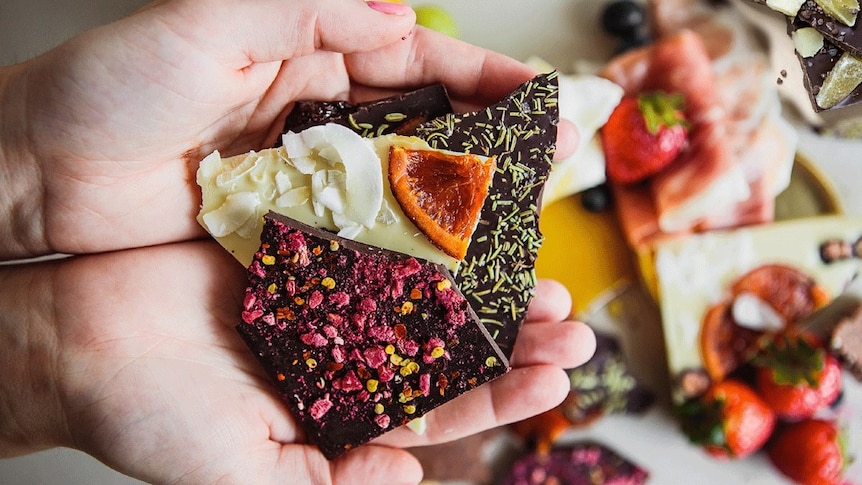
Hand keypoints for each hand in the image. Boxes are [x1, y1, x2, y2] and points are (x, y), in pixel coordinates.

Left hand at [0, 0, 577, 259]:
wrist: (40, 173)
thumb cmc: (108, 88)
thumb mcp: (202, 22)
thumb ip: (302, 8)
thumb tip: (399, 11)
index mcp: (306, 55)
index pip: (416, 61)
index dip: (483, 77)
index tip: (542, 95)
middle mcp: (317, 117)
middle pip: (425, 126)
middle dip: (494, 139)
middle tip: (556, 158)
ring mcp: (306, 179)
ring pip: (402, 185)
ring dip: (461, 200)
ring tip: (518, 220)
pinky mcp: (286, 232)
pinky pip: (359, 237)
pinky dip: (403, 246)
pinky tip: (443, 261)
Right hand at [0, 242, 593, 483]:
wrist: (75, 339)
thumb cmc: (150, 415)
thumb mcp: (243, 471)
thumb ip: (326, 482)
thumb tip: (405, 482)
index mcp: (338, 409)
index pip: (438, 409)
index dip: (498, 395)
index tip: (554, 378)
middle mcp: (342, 350)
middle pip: (446, 346)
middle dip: (512, 336)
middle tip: (569, 321)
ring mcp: (325, 295)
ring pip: (422, 289)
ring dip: (480, 282)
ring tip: (538, 272)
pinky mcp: (301, 247)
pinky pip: (370, 237)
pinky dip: (415, 231)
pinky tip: (461, 221)